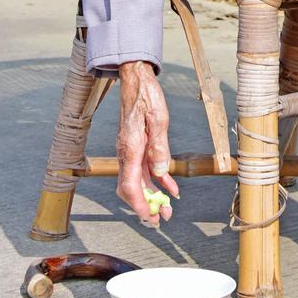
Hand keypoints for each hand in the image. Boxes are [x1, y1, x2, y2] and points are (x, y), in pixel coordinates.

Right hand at [116, 61, 178, 227]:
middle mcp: (127, 153)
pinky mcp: (137, 146)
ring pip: (139, 181)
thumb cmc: (147, 95)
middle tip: (161, 218)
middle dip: (146, 206)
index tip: (149, 218)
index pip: (130, 186)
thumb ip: (159, 148)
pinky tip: (170, 187)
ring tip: (167, 208)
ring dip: (152, 196)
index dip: (139, 205)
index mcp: (130, 148)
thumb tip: (161, 174)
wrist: (137, 80)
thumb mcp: (158, 119)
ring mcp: (131, 150)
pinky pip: (145, 169)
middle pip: (132, 188)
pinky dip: (157, 180)